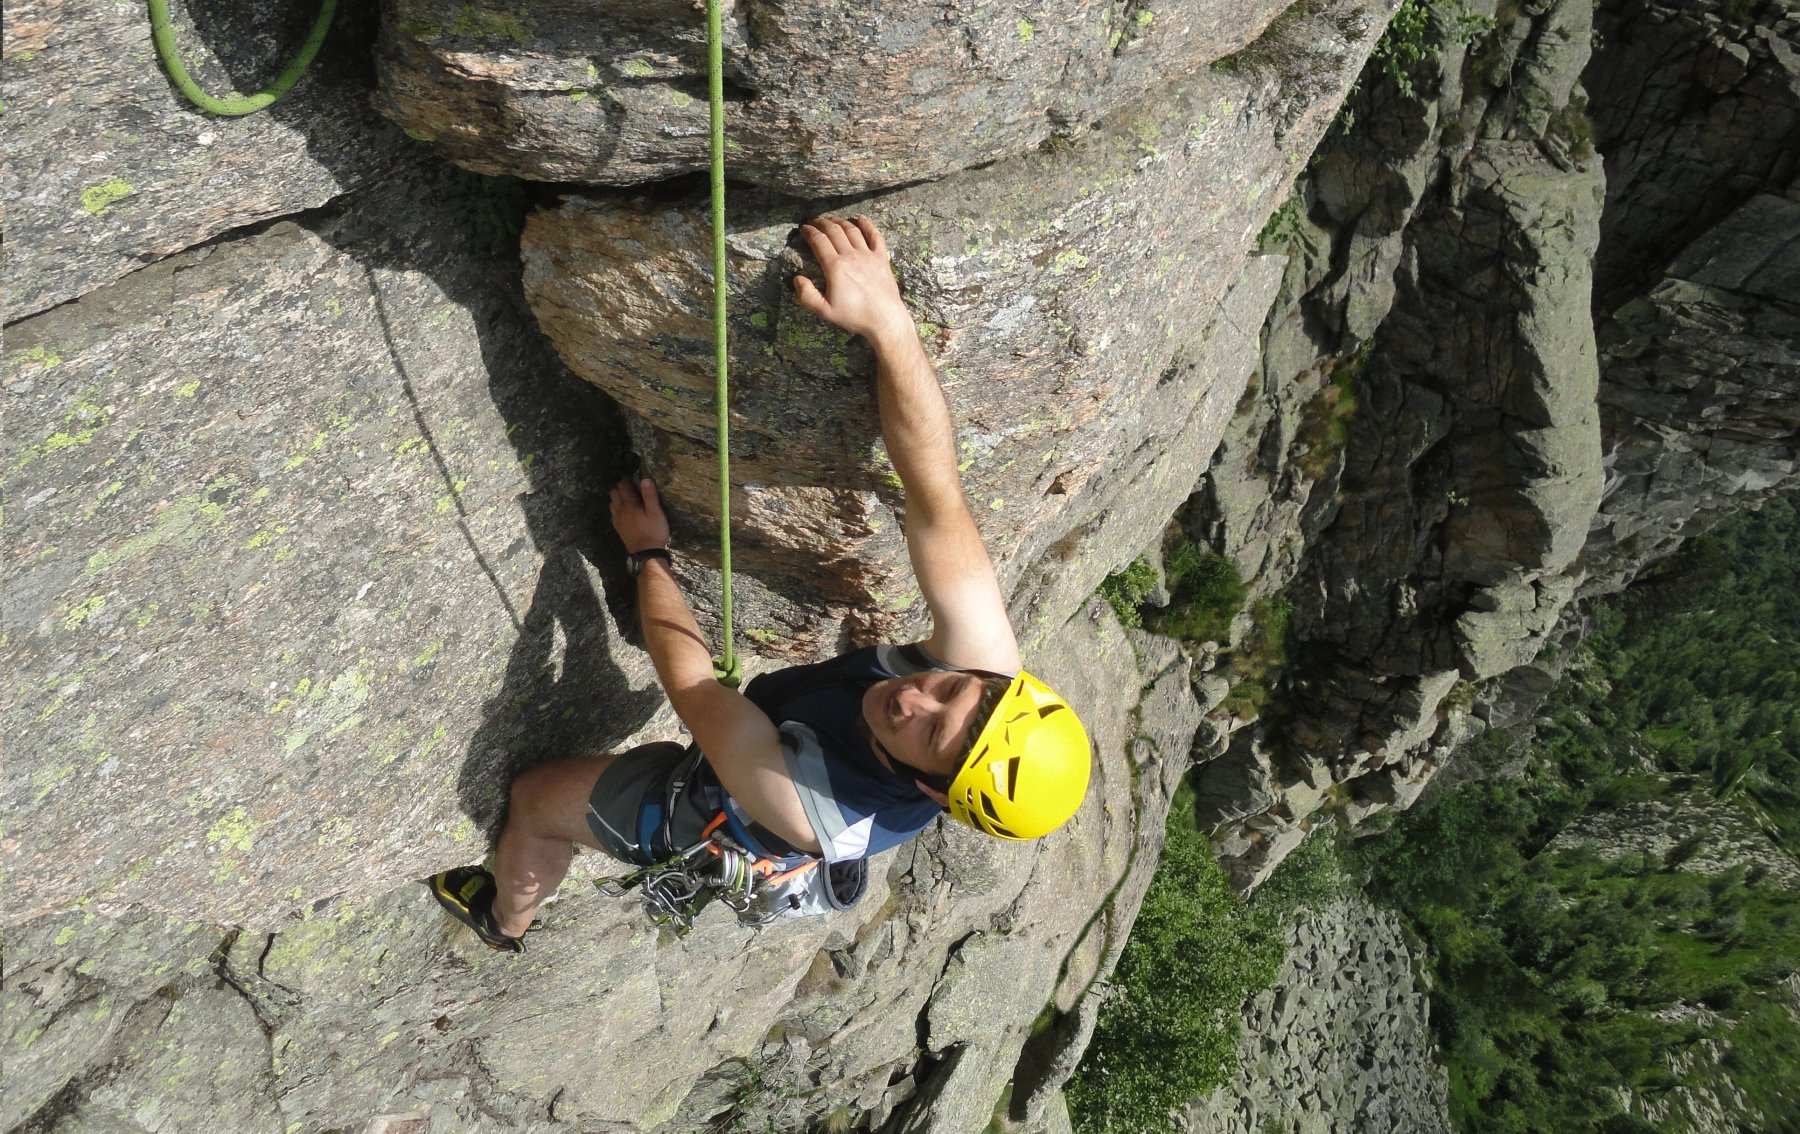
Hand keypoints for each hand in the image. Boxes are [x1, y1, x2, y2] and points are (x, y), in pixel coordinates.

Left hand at [609, 477, 670, 553]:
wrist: (646, 552)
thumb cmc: (654, 531)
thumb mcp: (656, 512)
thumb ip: (650, 495)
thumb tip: (645, 479)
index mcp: (630, 504)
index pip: (623, 486)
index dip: (627, 480)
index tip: (634, 479)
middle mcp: (620, 510)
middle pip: (614, 492)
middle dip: (620, 487)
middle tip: (631, 488)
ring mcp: (617, 520)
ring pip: (612, 503)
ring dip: (617, 498)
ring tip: (627, 498)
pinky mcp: (618, 528)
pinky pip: (612, 514)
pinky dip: (616, 509)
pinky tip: (624, 512)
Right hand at [793, 216, 913, 349]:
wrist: (885, 319)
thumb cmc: (854, 316)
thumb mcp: (825, 311)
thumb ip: (807, 295)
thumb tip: (797, 278)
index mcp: (835, 267)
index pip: (819, 241)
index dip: (809, 232)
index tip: (803, 228)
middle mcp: (851, 256)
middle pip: (834, 231)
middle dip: (822, 222)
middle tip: (814, 220)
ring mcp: (868, 255)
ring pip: (851, 230)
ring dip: (839, 221)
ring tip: (831, 219)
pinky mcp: (881, 258)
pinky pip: (875, 236)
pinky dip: (867, 224)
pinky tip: (861, 218)